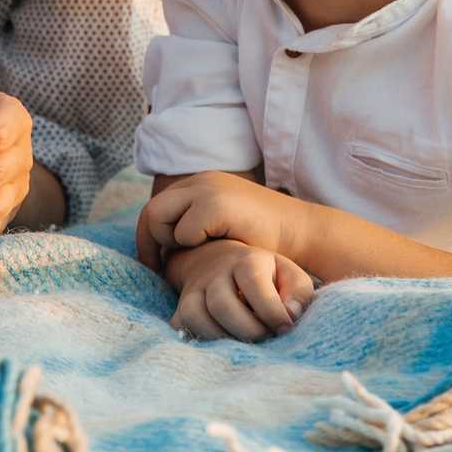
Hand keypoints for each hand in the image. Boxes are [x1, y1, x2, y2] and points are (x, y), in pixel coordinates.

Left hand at [136, 171, 300, 270]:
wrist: (302, 232)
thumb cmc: (265, 238)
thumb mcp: (225, 225)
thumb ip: (198, 226)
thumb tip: (165, 250)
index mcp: (201, 184)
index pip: (156, 206)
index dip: (149, 236)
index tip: (156, 263)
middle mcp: (200, 181)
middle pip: (151, 211)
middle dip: (149, 243)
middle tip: (158, 270)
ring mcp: (207, 189)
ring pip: (160, 219)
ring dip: (173, 244)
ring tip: (196, 258)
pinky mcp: (216, 204)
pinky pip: (183, 232)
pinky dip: (194, 246)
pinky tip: (216, 250)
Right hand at [165, 239, 315, 341]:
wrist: (218, 259)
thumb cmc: (264, 275)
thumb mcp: (288, 274)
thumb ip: (297, 294)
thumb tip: (290, 317)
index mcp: (246, 261)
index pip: (254, 285)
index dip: (271, 313)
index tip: (285, 330)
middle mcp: (216, 273)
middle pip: (222, 304)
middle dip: (247, 330)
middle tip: (265, 339)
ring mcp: (194, 289)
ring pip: (195, 316)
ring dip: (221, 338)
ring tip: (243, 343)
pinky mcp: (180, 306)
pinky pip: (182, 326)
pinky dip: (200, 340)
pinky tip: (222, 342)